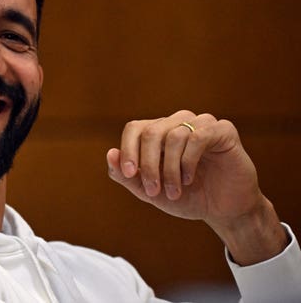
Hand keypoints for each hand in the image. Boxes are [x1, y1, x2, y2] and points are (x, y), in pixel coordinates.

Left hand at [107, 110, 287, 264]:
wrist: (224, 211)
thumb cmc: (186, 198)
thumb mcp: (150, 192)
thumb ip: (127, 176)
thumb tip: (110, 154)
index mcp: (158, 132)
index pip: (135, 128)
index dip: (128, 150)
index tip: (130, 174)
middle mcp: (178, 122)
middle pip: (151, 132)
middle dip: (149, 165)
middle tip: (154, 191)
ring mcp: (201, 123)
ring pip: (173, 135)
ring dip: (170, 169)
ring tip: (175, 191)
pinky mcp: (223, 130)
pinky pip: (198, 136)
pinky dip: (189, 160)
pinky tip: (189, 178)